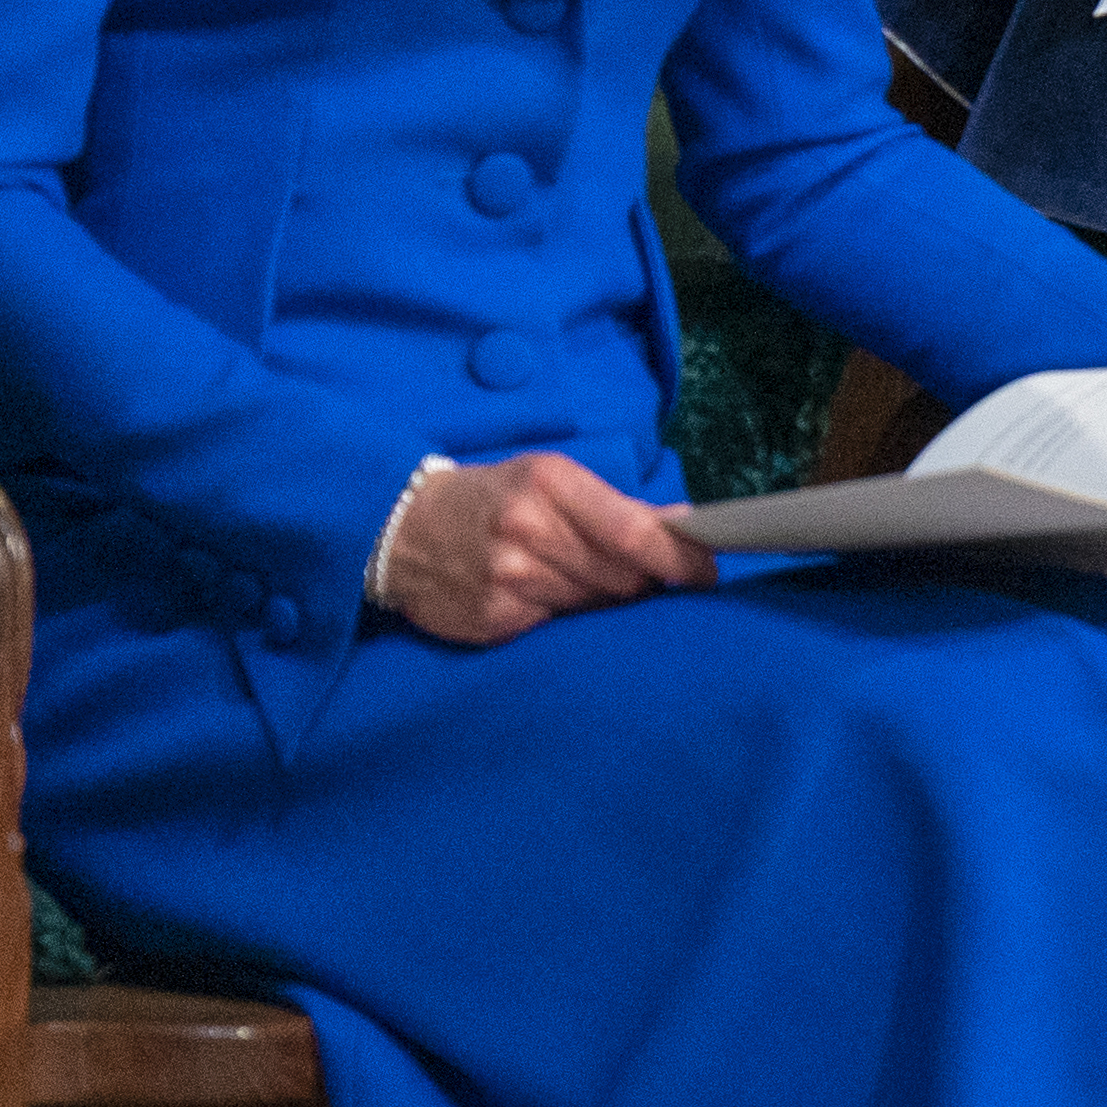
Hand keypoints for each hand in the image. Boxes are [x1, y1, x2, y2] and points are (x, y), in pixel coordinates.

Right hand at [374, 451, 713, 647]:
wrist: (398, 528)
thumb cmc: (491, 498)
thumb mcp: (550, 480)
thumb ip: (620, 507)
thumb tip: (690, 527)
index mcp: (550, 486)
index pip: (637, 535)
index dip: (682, 560)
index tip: (707, 573)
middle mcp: (528, 531)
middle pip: (624, 577)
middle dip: (645, 581)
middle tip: (643, 577)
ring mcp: (507, 579)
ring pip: (595, 605)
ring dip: (605, 599)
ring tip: (580, 579)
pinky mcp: (493, 619)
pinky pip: (558, 626)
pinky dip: (565, 616)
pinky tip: (543, 597)